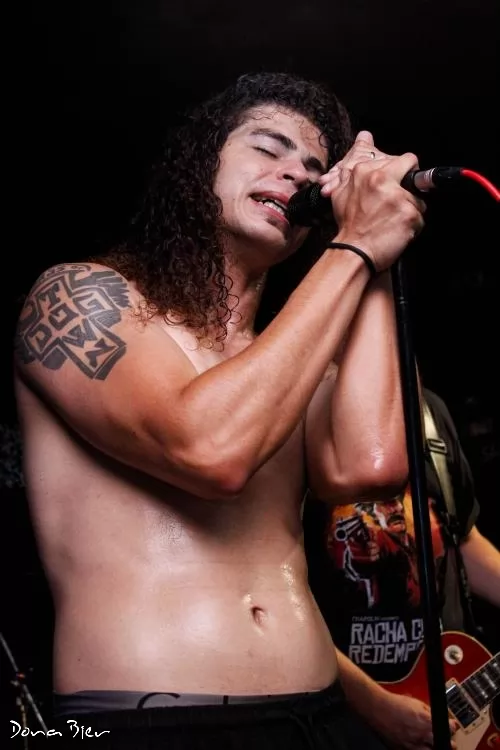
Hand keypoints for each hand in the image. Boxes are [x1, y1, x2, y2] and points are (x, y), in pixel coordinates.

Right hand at [318, 131, 425, 271]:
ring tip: (393, 221)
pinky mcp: (408, 214)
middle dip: (412, 184)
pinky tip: (397, 231)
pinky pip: (420, 217)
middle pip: (414, 169)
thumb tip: (364, 137)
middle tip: (402, 200)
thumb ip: (354, 166)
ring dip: (410, 210)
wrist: (353, 252)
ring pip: (418, 198)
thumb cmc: (349, 226)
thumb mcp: (341, 192)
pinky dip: (412, 226)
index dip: (403, 172)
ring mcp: (397, 197)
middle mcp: (381, 179)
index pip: (401, 159)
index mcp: (366, 172)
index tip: (402, 182)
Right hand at [370, 690, 459, 749]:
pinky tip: (419, 746)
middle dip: (448, 743)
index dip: (451, 727)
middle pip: (444, 746)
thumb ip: (428, 712)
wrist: (377, 708)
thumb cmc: (393, 703)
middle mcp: (420, 736)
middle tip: (449, 742)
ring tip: (432, 745)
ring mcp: (411, 746)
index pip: (448, 728)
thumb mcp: (415, 702)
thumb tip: (436, 717)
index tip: (451, 727)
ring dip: (433, 748)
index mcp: (425, 722)